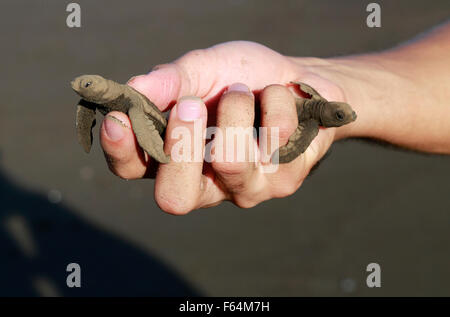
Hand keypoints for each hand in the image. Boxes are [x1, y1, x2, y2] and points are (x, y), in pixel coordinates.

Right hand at [99, 41, 353, 213]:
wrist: (298, 81)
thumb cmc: (242, 77)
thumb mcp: (204, 67)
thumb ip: (171, 79)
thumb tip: (133, 88)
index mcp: (174, 156)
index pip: (133, 168)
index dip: (122, 149)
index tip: (121, 117)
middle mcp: (206, 183)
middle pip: (174, 195)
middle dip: (180, 145)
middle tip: (191, 103)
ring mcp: (245, 187)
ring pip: (230, 163)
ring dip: (234, 109)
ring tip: (244, 89)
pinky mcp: (284, 182)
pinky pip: (275, 138)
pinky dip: (275, 102)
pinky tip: (280, 100)